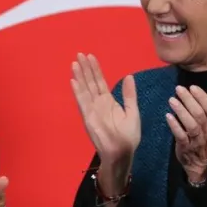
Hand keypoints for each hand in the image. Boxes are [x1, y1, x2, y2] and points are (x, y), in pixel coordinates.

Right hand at [71, 53, 139, 192]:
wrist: (122, 152)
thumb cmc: (128, 136)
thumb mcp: (132, 112)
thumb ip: (129, 95)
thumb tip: (129, 76)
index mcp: (108, 102)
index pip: (99, 82)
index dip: (95, 69)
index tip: (91, 57)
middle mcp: (98, 103)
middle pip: (90, 82)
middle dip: (85, 69)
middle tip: (79, 54)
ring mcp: (92, 110)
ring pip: (84, 89)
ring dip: (79, 77)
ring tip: (75, 63)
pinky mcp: (88, 117)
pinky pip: (82, 102)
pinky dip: (78, 91)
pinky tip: (74, 81)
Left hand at [166, 79, 206, 182]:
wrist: (201, 161)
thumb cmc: (206, 134)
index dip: (203, 97)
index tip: (192, 87)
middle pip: (200, 114)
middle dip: (189, 101)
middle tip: (178, 89)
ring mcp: (197, 140)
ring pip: (192, 125)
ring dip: (181, 112)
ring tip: (172, 100)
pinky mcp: (186, 147)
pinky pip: (181, 136)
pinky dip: (175, 126)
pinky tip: (168, 116)